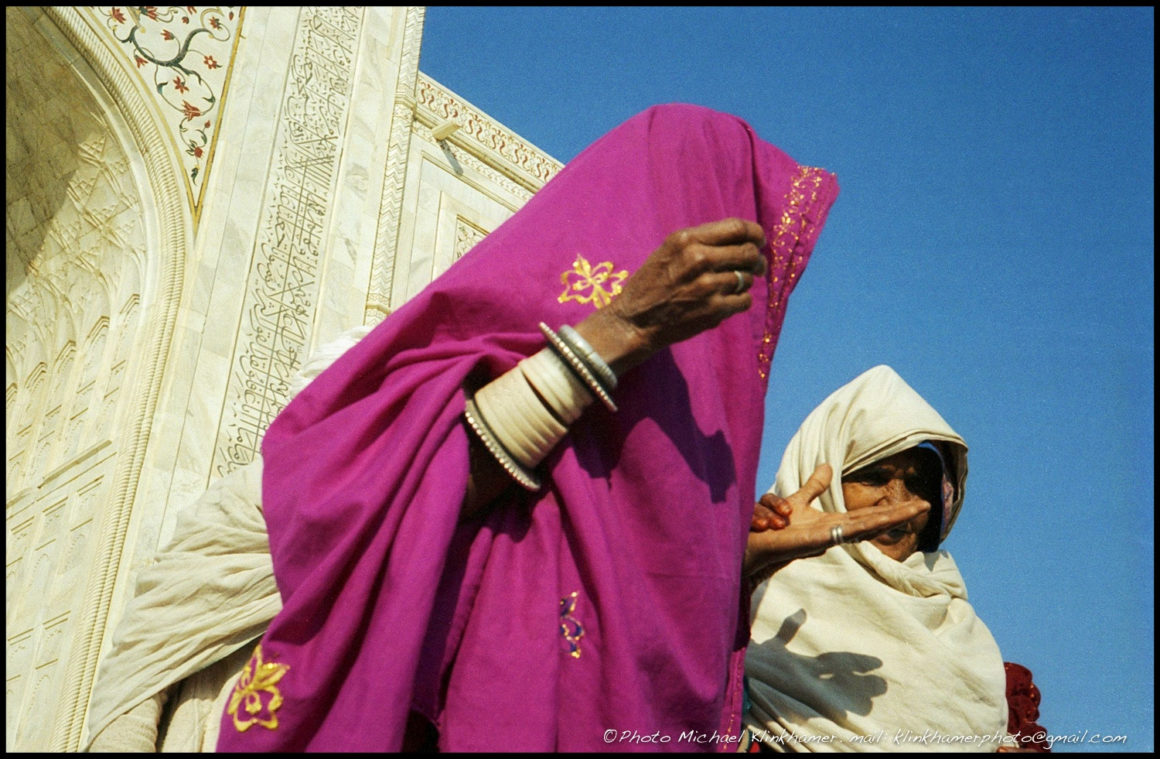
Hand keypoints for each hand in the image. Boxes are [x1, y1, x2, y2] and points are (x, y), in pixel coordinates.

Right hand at [573, 218, 766, 375]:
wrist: (635, 321)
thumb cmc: (652, 283)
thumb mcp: (669, 251)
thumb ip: (702, 241)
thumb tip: (743, 238)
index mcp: (687, 239)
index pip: (737, 228)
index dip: (755, 233)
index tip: (758, 240)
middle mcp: (698, 259)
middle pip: (748, 252)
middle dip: (757, 258)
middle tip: (756, 265)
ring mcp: (708, 286)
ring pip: (748, 277)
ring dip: (744, 282)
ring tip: (728, 286)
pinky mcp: (714, 310)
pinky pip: (745, 300)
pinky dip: (740, 301)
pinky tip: (726, 302)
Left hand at [743, 464, 930, 585]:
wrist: (752, 544)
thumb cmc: (772, 527)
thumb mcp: (798, 500)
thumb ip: (813, 486)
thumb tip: (827, 466)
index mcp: (832, 523)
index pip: (867, 516)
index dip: (890, 510)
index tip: (915, 503)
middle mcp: (835, 532)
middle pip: (874, 521)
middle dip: (900, 514)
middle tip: (927, 504)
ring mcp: (829, 537)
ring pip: (866, 526)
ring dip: (891, 518)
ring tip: (916, 508)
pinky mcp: (817, 540)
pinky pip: (844, 532)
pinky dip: (866, 526)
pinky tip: (883, 520)